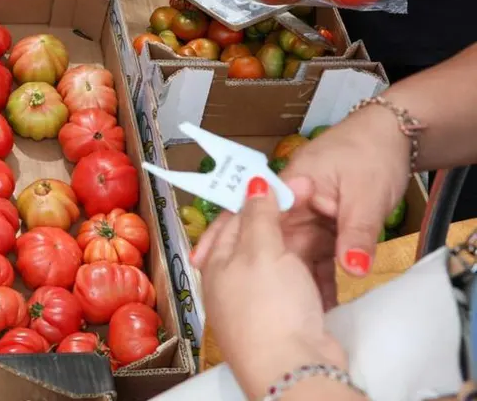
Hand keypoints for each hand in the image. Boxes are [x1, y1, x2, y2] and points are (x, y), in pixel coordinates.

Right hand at [193, 108, 409, 307]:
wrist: (396, 138)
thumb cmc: (373, 154)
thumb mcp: (366, 196)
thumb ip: (356, 234)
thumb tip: (352, 270)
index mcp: (292, 185)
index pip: (252, 212)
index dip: (227, 236)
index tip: (207, 261)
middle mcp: (294, 203)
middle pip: (265, 237)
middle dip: (249, 266)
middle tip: (235, 298)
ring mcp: (309, 217)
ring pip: (290, 252)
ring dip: (285, 280)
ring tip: (273, 312)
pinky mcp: (326, 229)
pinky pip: (315, 258)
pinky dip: (314, 279)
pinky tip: (314, 304)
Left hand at [200, 177, 347, 398]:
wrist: (293, 367)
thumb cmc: (269, 306)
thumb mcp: (261, 251)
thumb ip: (258, 216)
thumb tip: (252, 183)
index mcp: (218, 262)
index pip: (232, 219)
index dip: (254, 198)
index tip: (280, 182)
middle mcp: (233, 282)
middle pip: (257, 241)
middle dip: (282, 222)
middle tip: (311, 200)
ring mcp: (260, 302)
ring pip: (282, 264)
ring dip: (301, 248)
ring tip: (326, 226)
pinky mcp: (286, 319)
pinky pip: (299, 288)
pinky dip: (312, 276)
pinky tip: (329, 264)